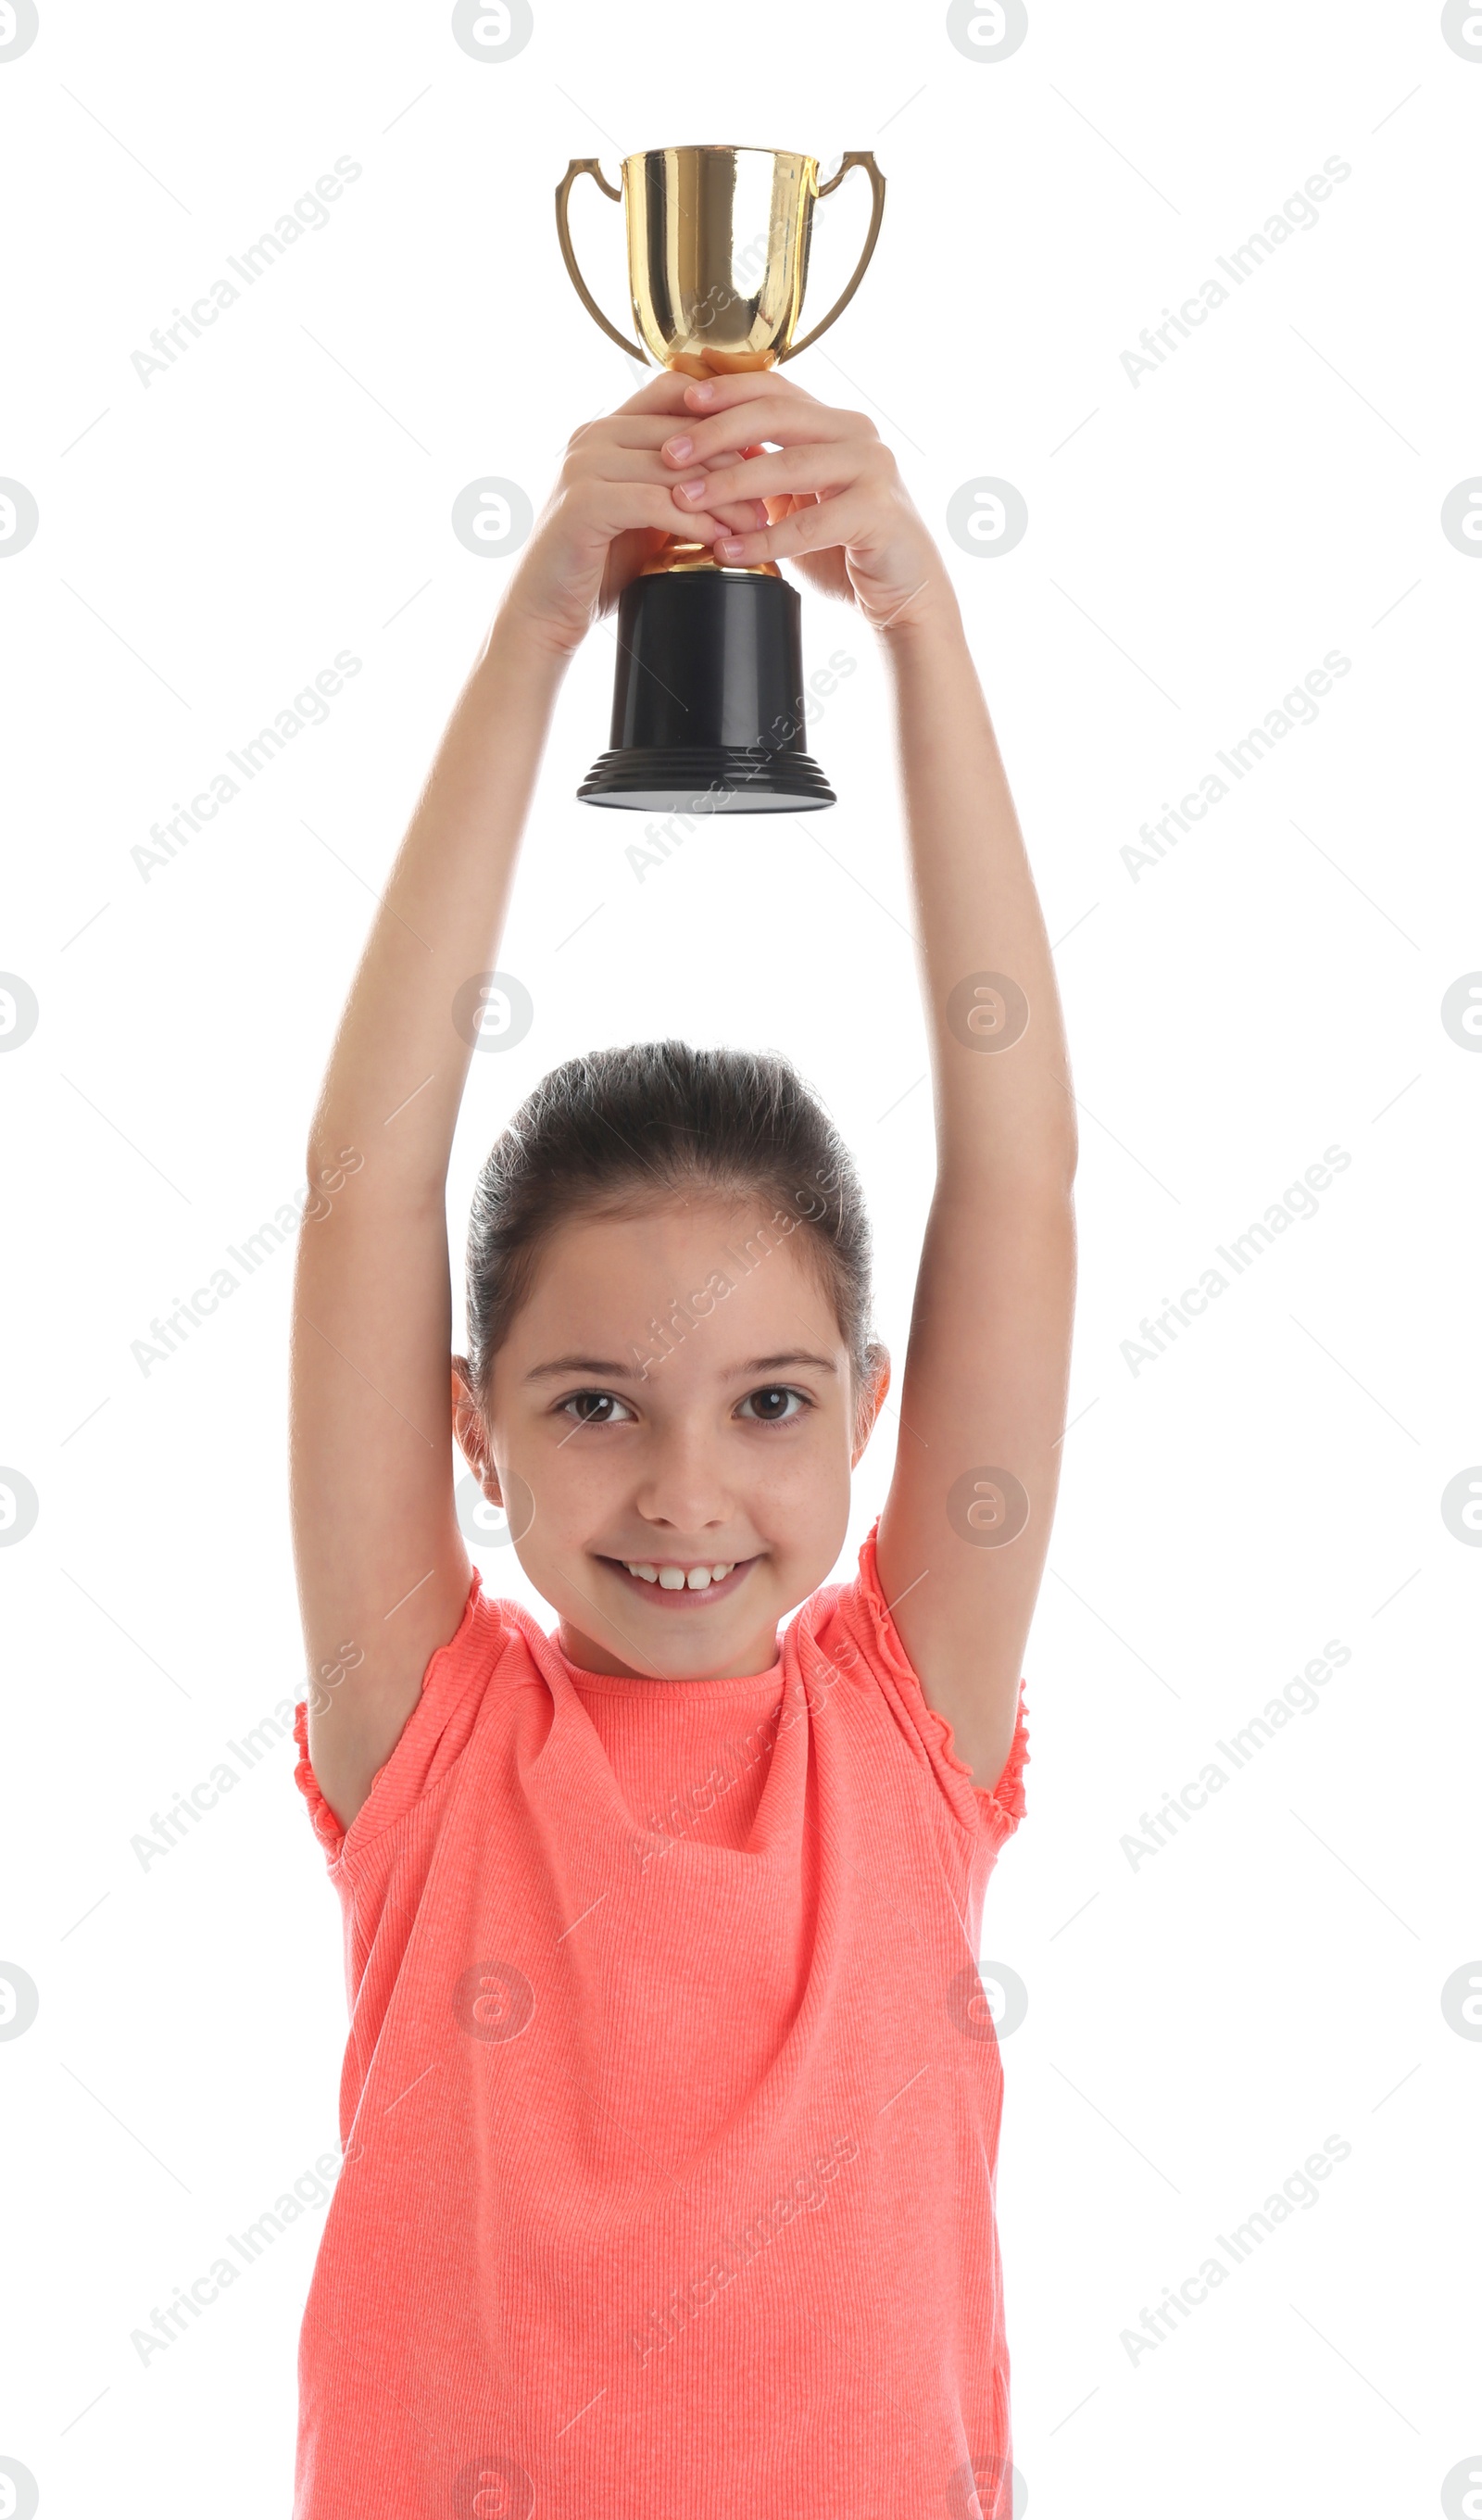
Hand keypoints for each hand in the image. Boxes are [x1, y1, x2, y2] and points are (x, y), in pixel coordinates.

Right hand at [500, 370, 775, 658]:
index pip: (672, 393)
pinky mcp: (584, 503)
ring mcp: (584, 466)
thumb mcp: (642, 515)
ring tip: (756, 522)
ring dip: (722, 497)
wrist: (544, 613)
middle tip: (772, 495)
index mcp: (606, 430)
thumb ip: (673, 486)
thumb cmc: (595, 568)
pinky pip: (655, 502)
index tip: (762, 449)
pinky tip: (721, 539)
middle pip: (681, 430)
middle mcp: (592, 436)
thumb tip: (740, 472)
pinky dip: (694, 521)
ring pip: (674, 467)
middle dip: (733, 462)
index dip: (722, 416)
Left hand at [655, 369, 952, 635]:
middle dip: (716, 432)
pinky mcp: (880, 514)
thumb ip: (762, 472)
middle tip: (668, 453)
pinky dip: (766, 538)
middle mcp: (857, 435)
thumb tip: (696, 453)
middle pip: (778, 414)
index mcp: (833, 424)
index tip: (679, 400)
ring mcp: (873, 470)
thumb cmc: (843, 549)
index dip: (726, 390)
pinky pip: (812, 524)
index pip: (774, 389)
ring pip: (791, 465)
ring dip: (731, 484)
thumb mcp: (794, 502)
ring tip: (684, 502)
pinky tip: (727, 550)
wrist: (903, 596)